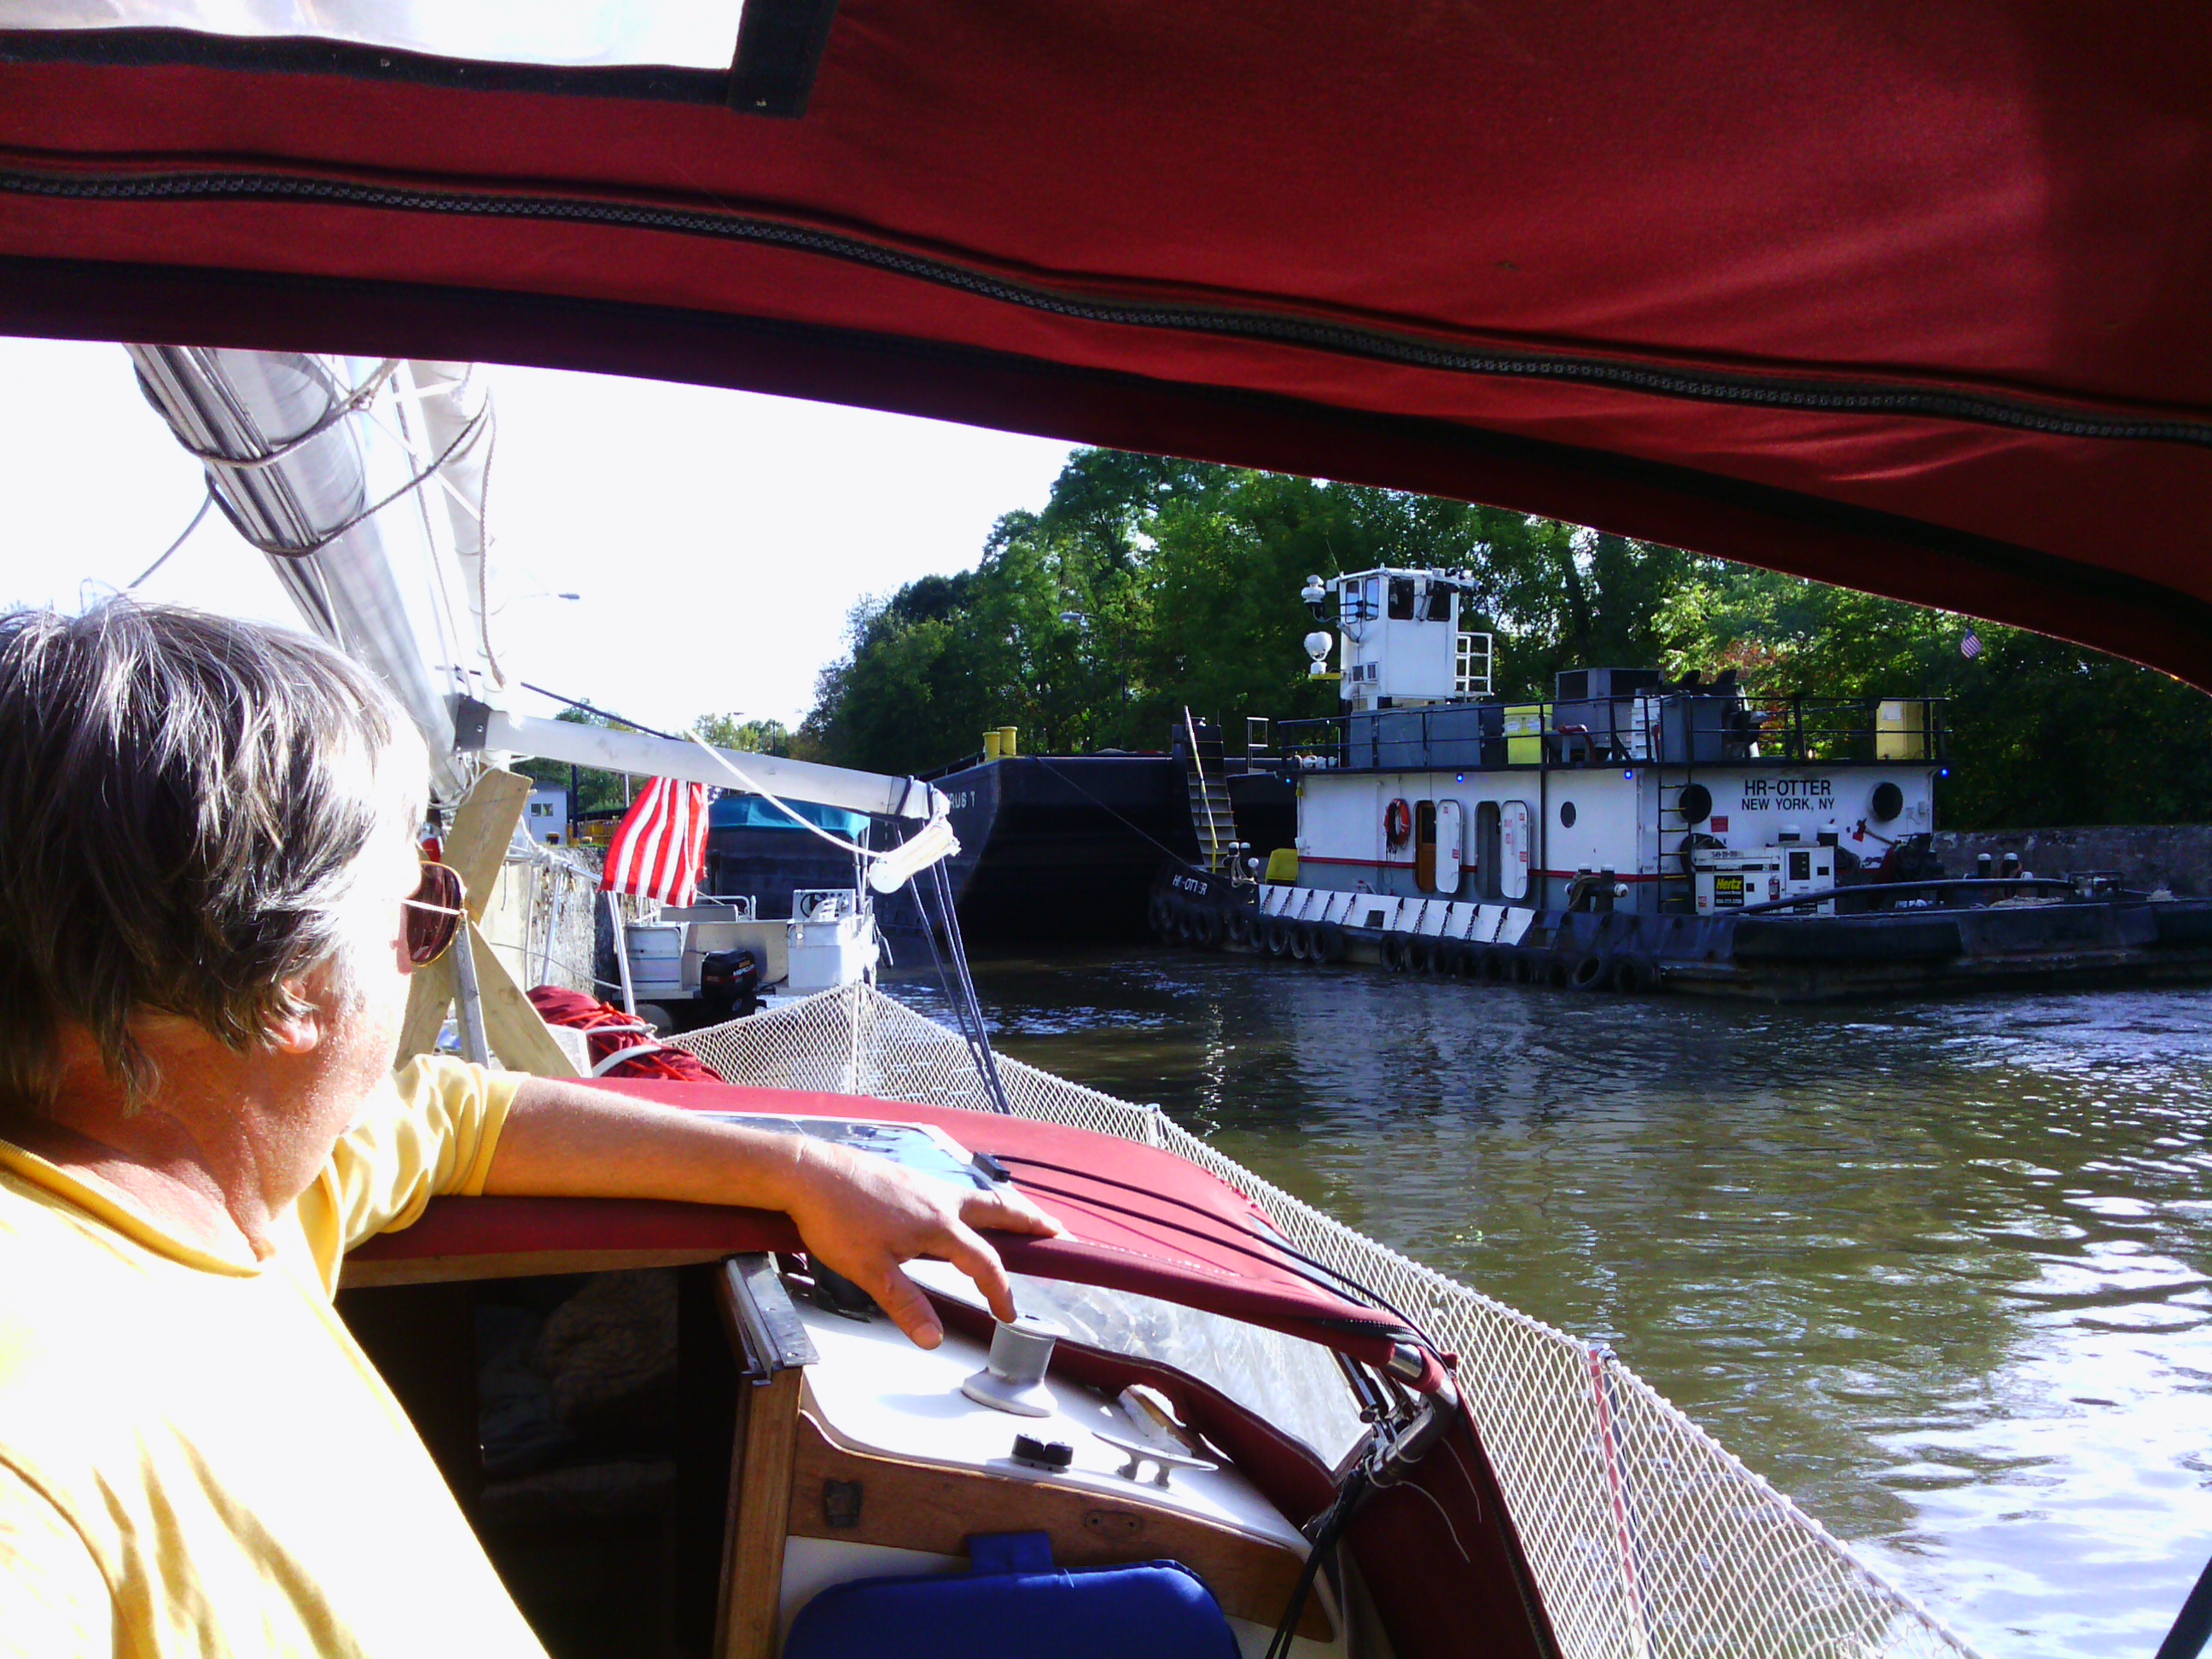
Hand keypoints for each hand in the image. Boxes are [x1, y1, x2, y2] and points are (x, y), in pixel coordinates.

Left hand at [781, 1138, 1065, 1347]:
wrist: (808, 1172)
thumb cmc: (837, 1219)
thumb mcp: (870, 1271)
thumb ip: (905, 1304)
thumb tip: (932, 1338)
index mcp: (939, 1225)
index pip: (984, 1263)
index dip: (1001, 1291)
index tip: (1010, 1314)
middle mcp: (941, 1200)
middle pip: (999, 1210)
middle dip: (1031, 1222)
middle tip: (1057, 1231)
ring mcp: (925, 1185)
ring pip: (977, 1197)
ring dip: (1005, 1209)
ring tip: (1020, 1219)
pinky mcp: (908, 1178)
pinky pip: (955, 1192)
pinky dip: (975, 1203)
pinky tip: (962, 1212)